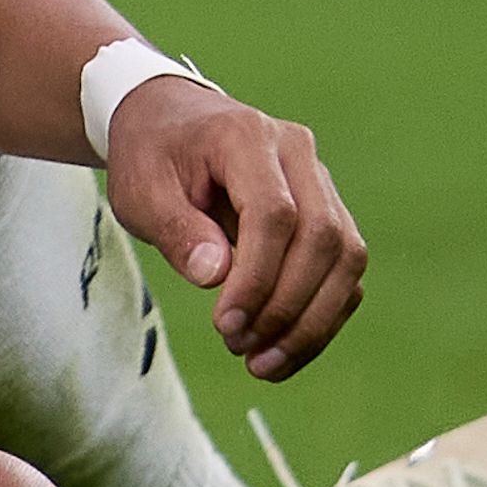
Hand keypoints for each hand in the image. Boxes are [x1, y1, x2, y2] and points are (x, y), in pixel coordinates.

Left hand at [103, 77, 366, 382]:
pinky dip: (321, 317)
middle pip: (323, 238)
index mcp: (246, 137)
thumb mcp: (139, 190)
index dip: (257, 278)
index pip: (274, 214)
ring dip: (313, 321)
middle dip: (287, 307)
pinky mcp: (329, 213)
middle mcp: (297, 154)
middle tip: (240, 349)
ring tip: (262, 364)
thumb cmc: (151, 157)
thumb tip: (215, 276)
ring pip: (346, 258)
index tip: (224, 326)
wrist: (169, 121)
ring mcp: (320, 182)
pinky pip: (344, 271)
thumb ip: (175, 230)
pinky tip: (282, 351)